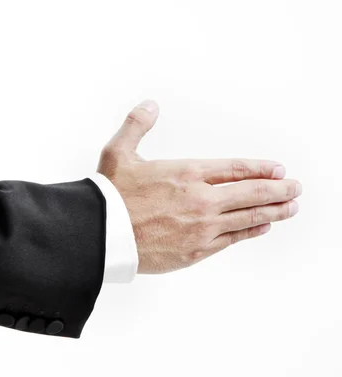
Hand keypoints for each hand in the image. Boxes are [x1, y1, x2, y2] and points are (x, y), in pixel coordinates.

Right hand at [97, 100, 301, 273]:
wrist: (101, 235)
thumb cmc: (110, 196)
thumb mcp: (118, 153)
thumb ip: (136, 125)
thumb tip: (150, 105)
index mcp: (187, 173)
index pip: (237, 169)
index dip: (263, 169)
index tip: (279, 170)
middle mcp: (201, 200)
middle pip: (252, 193)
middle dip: (279, 190)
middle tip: (295, 189)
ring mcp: (202, 228)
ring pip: (249, 218)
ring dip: (274, 211)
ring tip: (290, 208)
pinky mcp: (196, 251)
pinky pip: (232, 240)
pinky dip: (250, 232)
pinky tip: (261, 227)